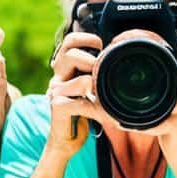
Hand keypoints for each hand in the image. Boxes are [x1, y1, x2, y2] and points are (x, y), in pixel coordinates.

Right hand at [47, 31, 105, 159]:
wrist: (68, 139)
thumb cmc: (84, 112)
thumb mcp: (94, 90)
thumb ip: (99, 75)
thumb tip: (120, 62)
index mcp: (67, 68)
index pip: (71, 42)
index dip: (87, 38)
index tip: (102, 47)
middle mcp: (59, 75)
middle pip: (68, 50)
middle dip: (87, 56)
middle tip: (99, 69)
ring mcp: (56, 89)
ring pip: (65, 67)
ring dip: (86, 72)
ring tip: (94, 86)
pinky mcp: (56, 105)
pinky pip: (69, 95)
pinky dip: (85, 97)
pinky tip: (93, 102)